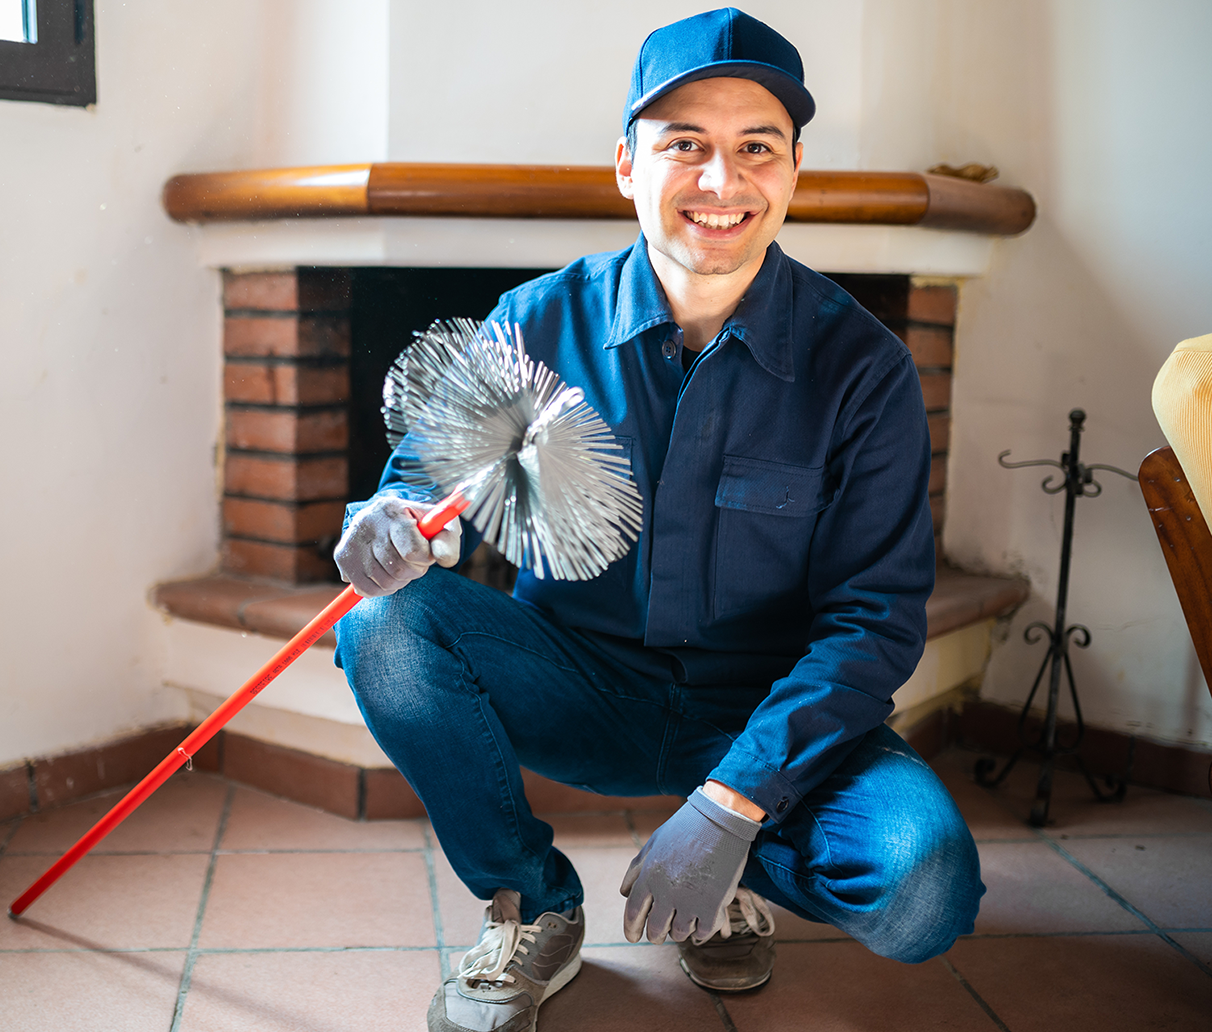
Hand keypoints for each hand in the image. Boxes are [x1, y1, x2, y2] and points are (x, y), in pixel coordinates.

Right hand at [333, 496, 461, 596]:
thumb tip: (443, 559)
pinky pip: (366, 590)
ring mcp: (352, 540)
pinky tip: (386, 574)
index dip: (425, 559)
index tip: (426, 552)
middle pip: (398, 569)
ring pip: (384, 582)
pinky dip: (382, 589)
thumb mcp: (441, 526)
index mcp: (393, 509)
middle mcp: (367, 522)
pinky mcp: (342, 556)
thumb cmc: (420, 525)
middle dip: (414, 571)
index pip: (412, 551)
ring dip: (400, 582)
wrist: (390, 518)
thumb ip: (447, 541)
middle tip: (415, 561)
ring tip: (402, 565)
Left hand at [619, 786, 760, 944]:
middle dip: (656, 935)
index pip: (633, 913)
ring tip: (683, 924)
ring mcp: (690, 901)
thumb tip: (623, 893)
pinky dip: (700, 932)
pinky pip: (702, 932)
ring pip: (679, 934)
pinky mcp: (712, 907)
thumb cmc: (686, 828)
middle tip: (659, 935)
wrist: (721, 820)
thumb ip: (636, 869)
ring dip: (679, 932)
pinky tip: (700, 926)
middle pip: (655, 929)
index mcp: (649, 876)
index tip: (633, 938)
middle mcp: (666, 892)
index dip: (631, 929)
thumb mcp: (654, 843)